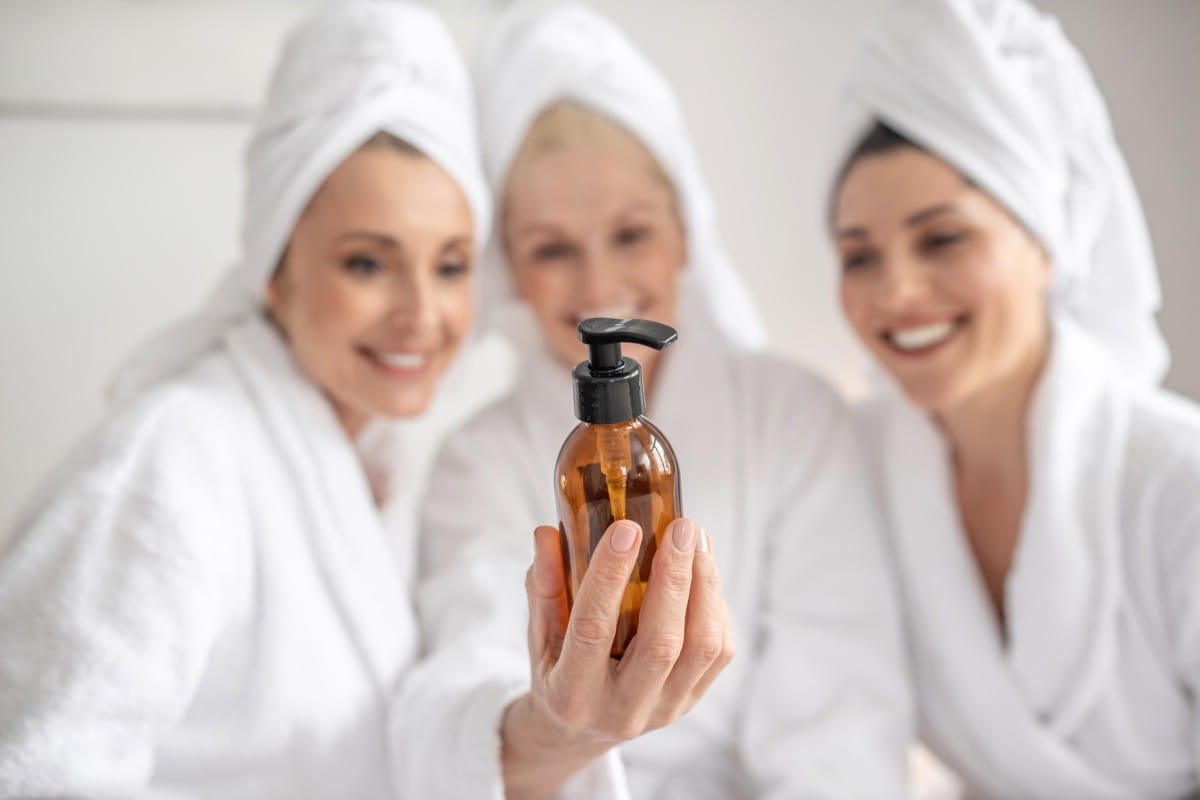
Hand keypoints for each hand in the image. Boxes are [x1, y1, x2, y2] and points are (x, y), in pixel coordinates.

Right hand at [501, 518, 734, 798]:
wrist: (580, 729)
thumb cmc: (557, 668)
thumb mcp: (539, 634)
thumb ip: (543, 586)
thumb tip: (546, 533)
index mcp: (572, 694)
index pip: (592, 629)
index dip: (609, 576)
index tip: (626, 529)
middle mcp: (622, 709)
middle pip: (661, 642)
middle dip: (674, 577)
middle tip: (681, 527)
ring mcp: (663, 709)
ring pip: (702, 646)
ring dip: (705, 586)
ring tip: (698, 541)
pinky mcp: (692, 701)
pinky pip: (719, 652)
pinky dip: (716, 606)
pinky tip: (704, 572)